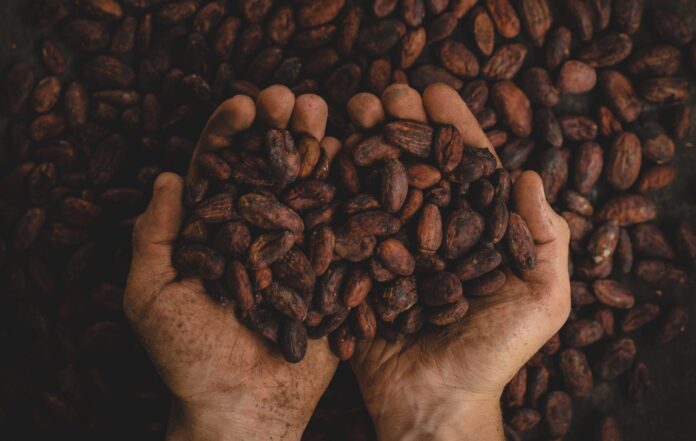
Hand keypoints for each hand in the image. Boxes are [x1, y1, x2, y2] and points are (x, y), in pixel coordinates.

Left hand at [124, 86, 338, 440]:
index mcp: (213, 232)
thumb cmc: (188, 359)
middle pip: (269, 169)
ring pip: (308, 188)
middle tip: (294, 99)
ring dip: (317, 149)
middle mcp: (258, 232)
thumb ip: (154, 237)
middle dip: (280, 129)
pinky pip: (343, 227)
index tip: (244, 104)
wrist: (244, 408)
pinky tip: (359, 160)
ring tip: (326, 115)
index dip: (229, 133)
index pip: (219, 170)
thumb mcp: (151, 297)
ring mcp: (297, 249)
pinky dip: (351, 193)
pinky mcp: (330, 271)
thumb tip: (168, 177)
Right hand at [347, 83, 570, 440]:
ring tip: (349, 111)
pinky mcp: (358, 269)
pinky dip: (332, 187)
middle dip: (400, 124)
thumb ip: (547, 240)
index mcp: (476, 231)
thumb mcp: (543, 300)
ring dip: (364, 143)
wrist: (435, 403)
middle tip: (384, 94)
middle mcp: (432, 231)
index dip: (453, 127)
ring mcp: (392, 248)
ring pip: (377, 184)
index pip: (466, 167)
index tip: (434, 92)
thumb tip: (532, 175)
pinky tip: (321, 154)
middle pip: (416, 165)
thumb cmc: (495, 354)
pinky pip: (344, 223)